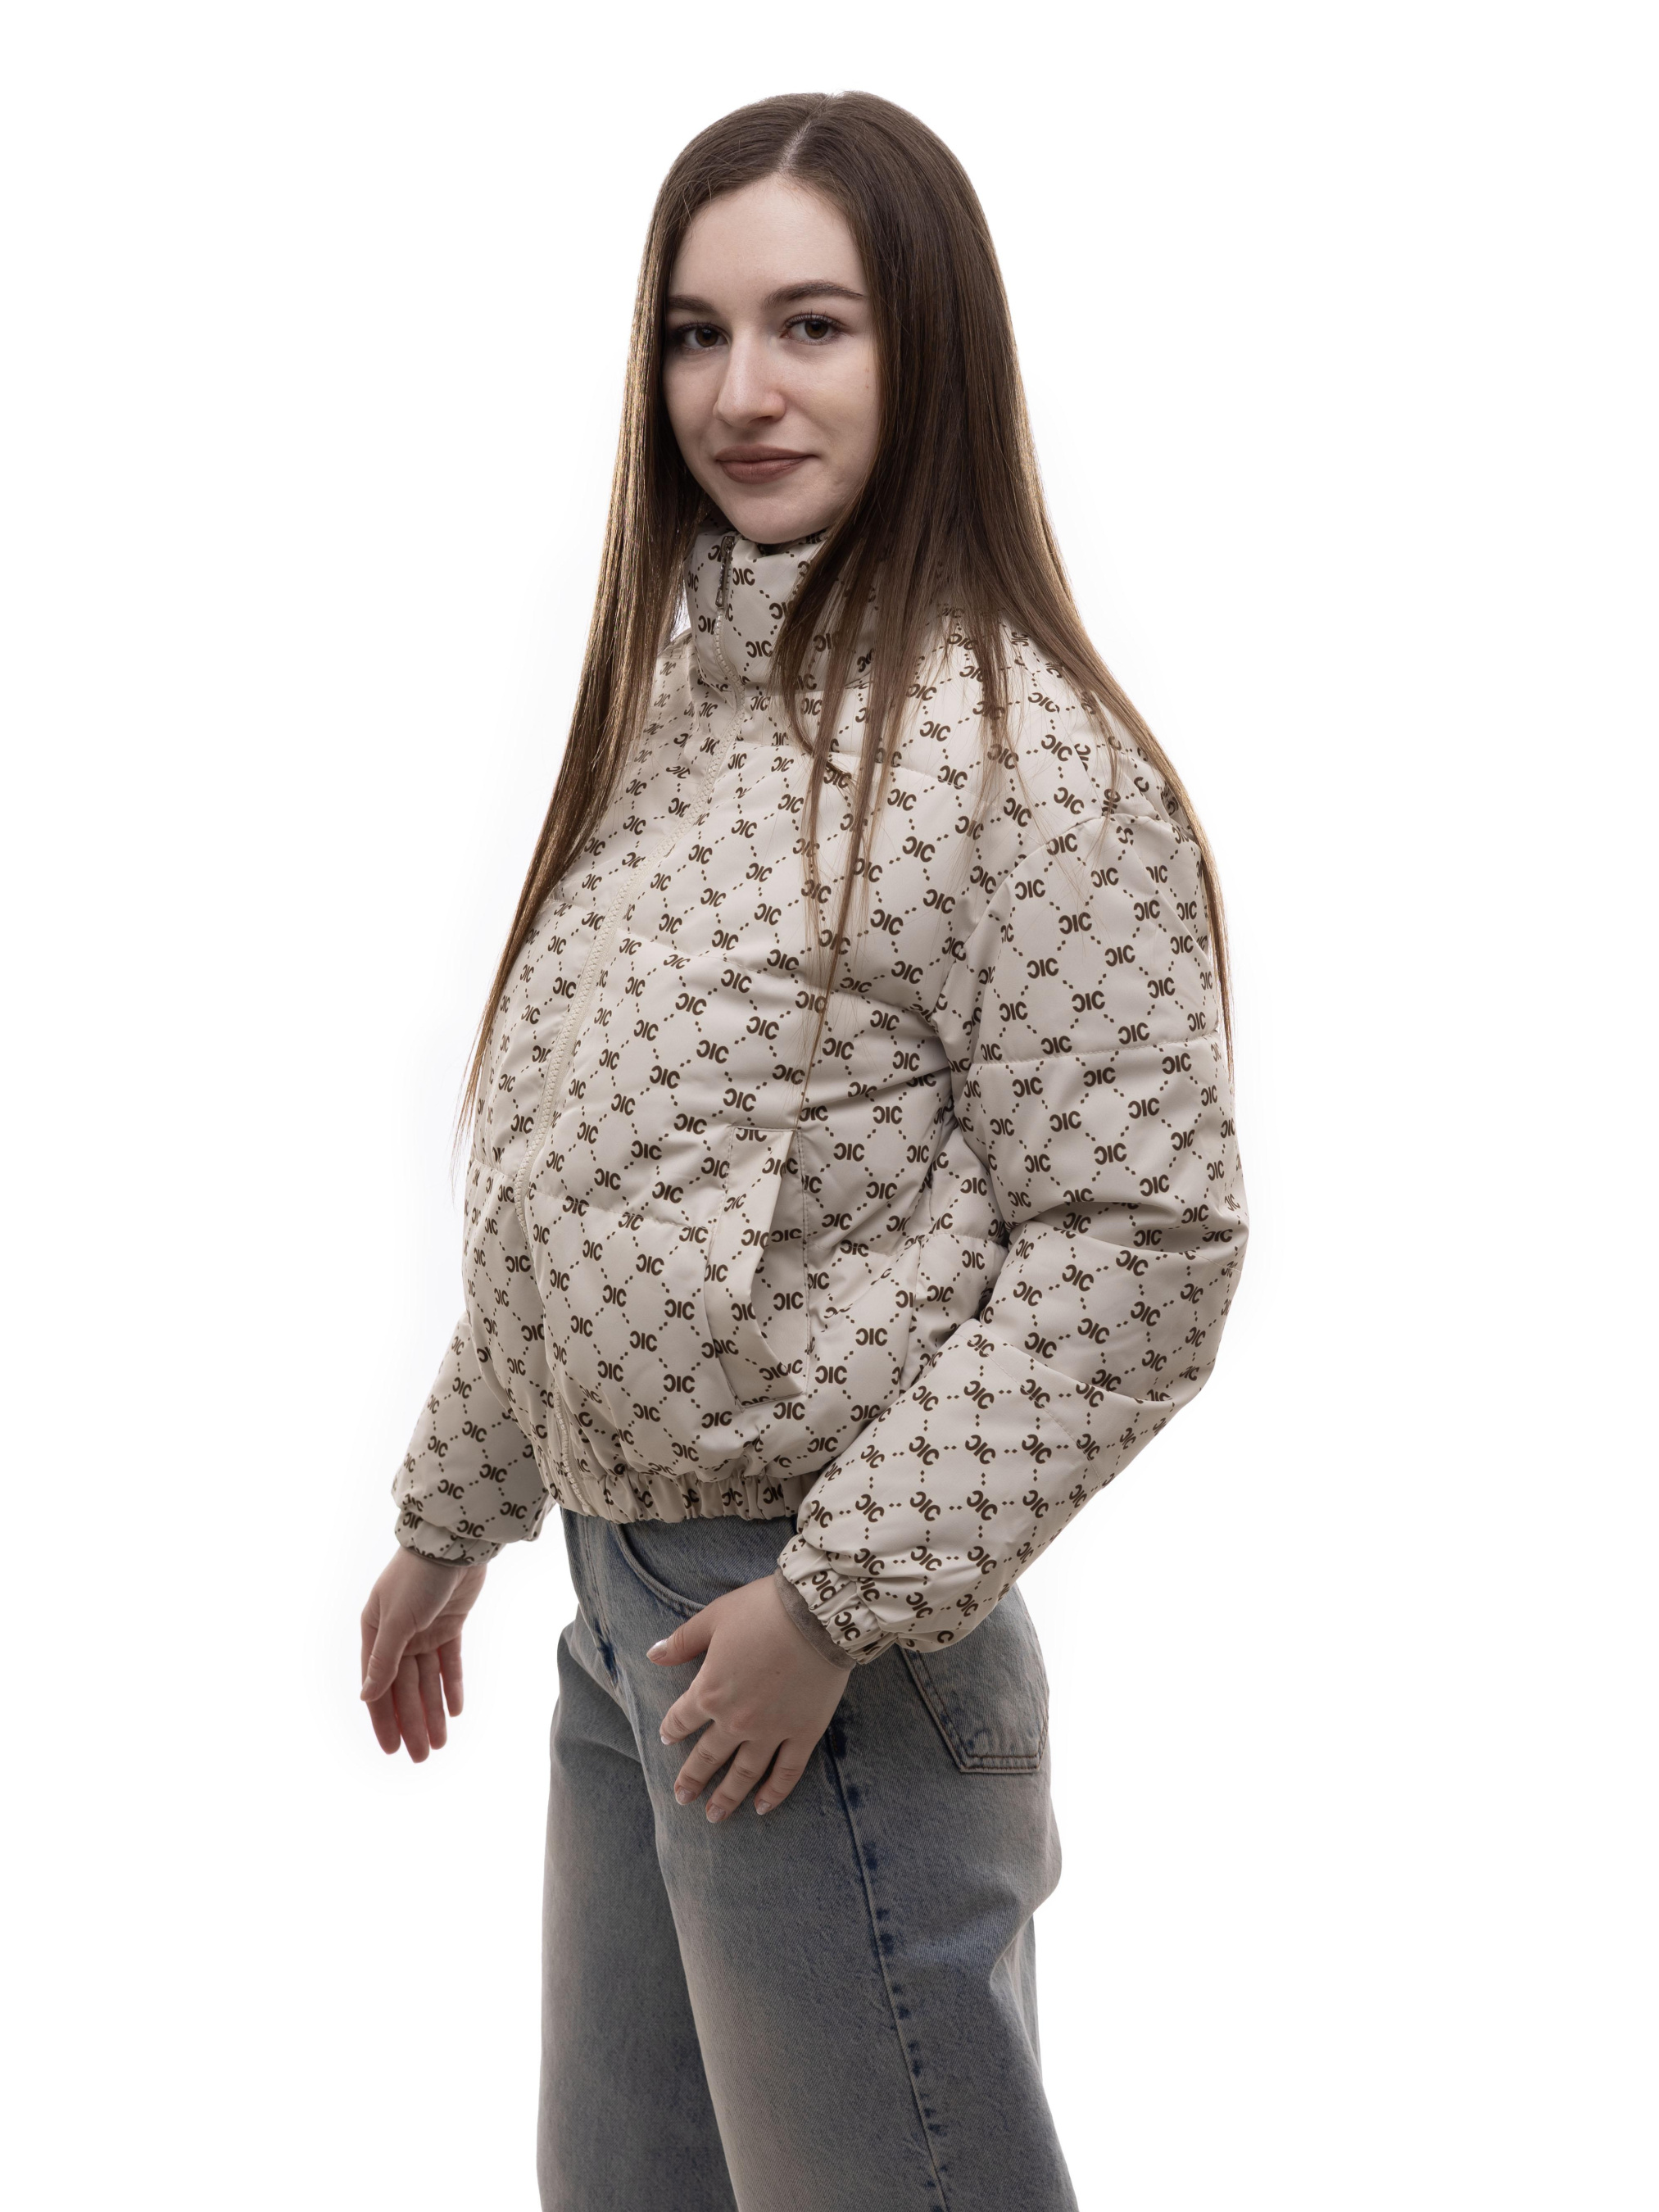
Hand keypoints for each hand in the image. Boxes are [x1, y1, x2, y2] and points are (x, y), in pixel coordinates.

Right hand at [359, 1547, 486, 1761]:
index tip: (391, 1749)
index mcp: (375, 1632)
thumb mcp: (396, 1620)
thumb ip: (384, 1660)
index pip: (377, 1686)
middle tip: (422, 1756)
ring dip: (433, 1711)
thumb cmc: (417, 1578)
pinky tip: (456, 1710)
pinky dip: (451, 1685)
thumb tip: (366, 1696)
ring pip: (427, 1680)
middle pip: (404, 1688)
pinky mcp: (450, 1624)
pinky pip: (449, 1662)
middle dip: (413, 1722)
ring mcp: (424, 1630)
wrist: (453, 1543)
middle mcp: (397, 1634)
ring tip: (440, 1743)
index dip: (383, 1718)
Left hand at [649, 1573, 849, 1819]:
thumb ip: (682, 1641)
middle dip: (692, 1779)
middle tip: (682, 1798)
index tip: (667, 1739)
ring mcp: (771, 1732)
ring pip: (744, 1774)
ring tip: (714, 1816)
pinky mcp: (803, 1734)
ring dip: (727, 1797)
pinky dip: (775, 1793)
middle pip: (708, 1756)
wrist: (816, 1615)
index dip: (672, 1730)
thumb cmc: (762, 1610)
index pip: (682, 1720)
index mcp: (710, 1692)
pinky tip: (763, 1807)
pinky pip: (786, 1771)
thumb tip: (653, 1655)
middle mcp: (736, 1720)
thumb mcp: (713, 1618)